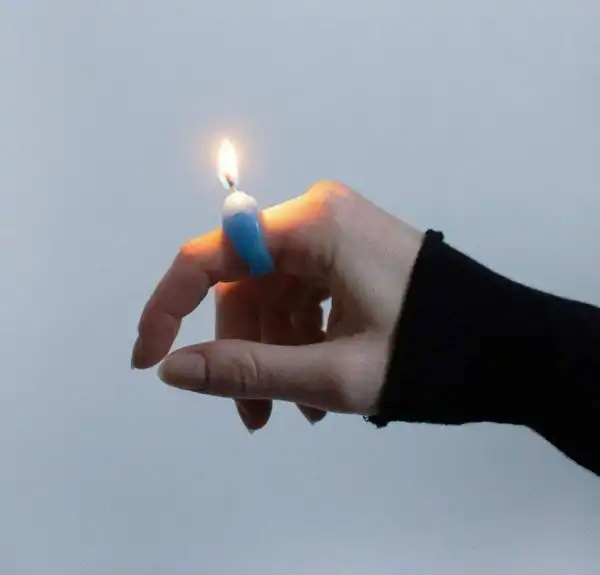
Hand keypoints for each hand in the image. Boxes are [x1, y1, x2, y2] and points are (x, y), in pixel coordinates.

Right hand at [131, 180, 423, 430]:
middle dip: (243, 351)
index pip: (209, 255)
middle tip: (253, 415)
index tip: (148, 358)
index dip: (168, 306)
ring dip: (275, 355)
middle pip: (246, 285)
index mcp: (312, 224)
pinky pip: (305, 297)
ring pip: (275, 297)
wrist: (512, 348)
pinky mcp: (351, 255)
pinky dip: (301, 341)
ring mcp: (336, 235)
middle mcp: (318, 216)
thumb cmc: (428, 354)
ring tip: (295, 412)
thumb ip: (247, 371)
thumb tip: (171, 369)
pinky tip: (316, 388)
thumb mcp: (333, 374)